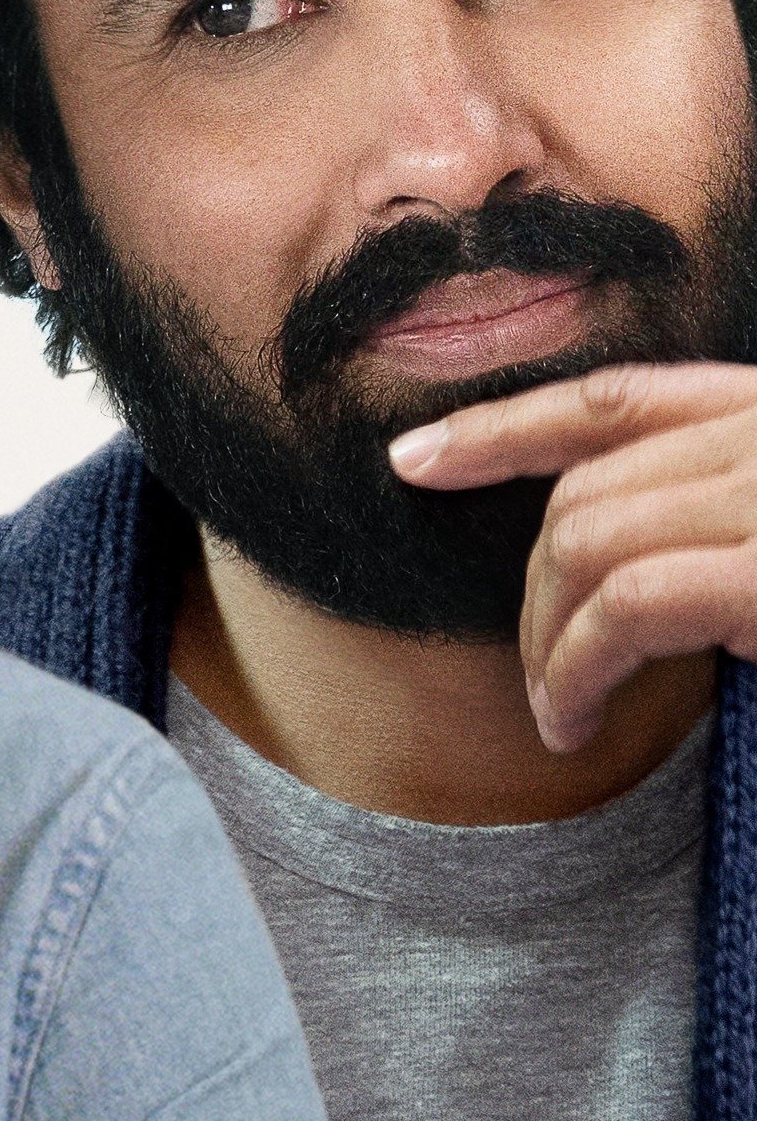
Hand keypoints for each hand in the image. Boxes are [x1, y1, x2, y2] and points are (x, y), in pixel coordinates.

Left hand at [388, 361, 756, 750]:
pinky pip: (626, 607)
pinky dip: (579, 668)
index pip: (614, 401)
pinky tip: (575, 719)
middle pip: (584, 489)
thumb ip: (709, 515)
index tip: (412, 459)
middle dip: (532, 587)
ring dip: (546, 641)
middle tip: (534, 678)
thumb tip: (577, 558)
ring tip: (556, 713)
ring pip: (584, 544)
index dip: (502, 428)